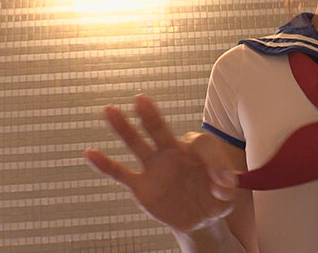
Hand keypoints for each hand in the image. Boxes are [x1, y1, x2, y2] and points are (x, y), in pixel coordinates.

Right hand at [83, 94, 239, 232]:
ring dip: (124, 129)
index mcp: (197, 150)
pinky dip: (105, 165)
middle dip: (151, 115)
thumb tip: (223, 186)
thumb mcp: (226, 197)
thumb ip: (227, 189)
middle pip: (160, 129)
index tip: (224, 184)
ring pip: (137, 144)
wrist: (198, 218)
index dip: (215, 162)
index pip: (202, 144)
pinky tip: (90, 153)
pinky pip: (121, 173)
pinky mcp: (141, 185)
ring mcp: (155, 167)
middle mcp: (173, 151)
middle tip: (141, 99)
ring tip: (109, 110)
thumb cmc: (213, 200)